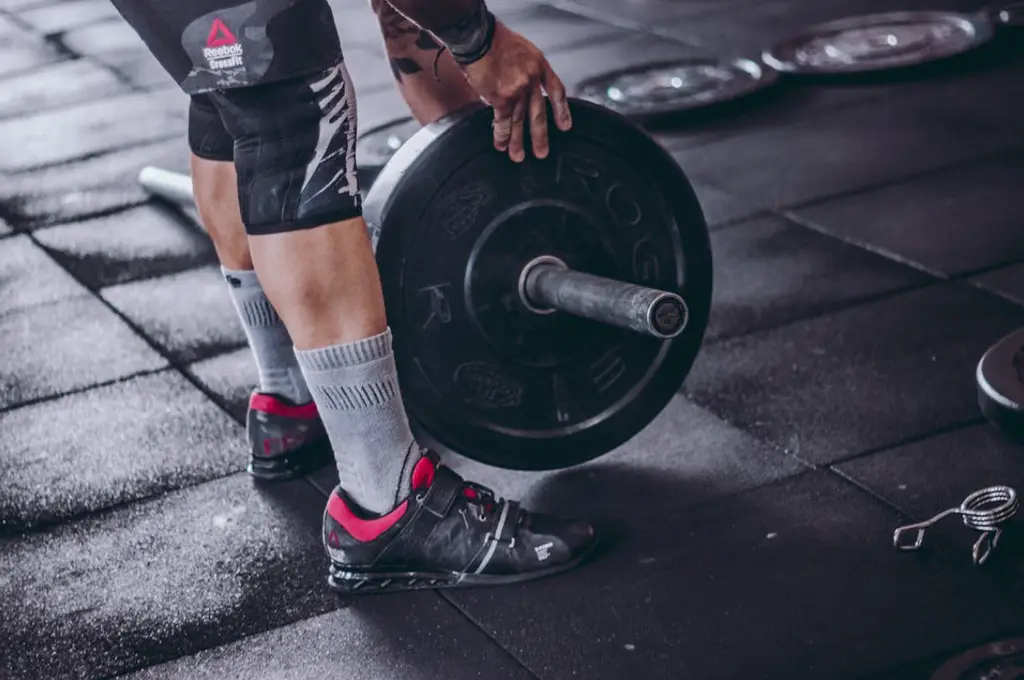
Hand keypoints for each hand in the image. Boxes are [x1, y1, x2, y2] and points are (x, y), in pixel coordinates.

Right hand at [460, 21, 570, 161]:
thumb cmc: (494, 39)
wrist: (478, 37)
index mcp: (539, 64)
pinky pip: (503, 121)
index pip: (556, 90)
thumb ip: (524, 70)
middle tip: (542, 153)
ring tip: (518, 156)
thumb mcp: (520, 50)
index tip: (565, 126)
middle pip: (539, 113)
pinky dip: (501, 134)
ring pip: (519, 120)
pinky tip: (501, 145)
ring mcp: (518, 90)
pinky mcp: (502, 98)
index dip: (561, 109)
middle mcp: (532, 79)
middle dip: (540, 136)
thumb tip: (518, 91)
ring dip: (518, 141)